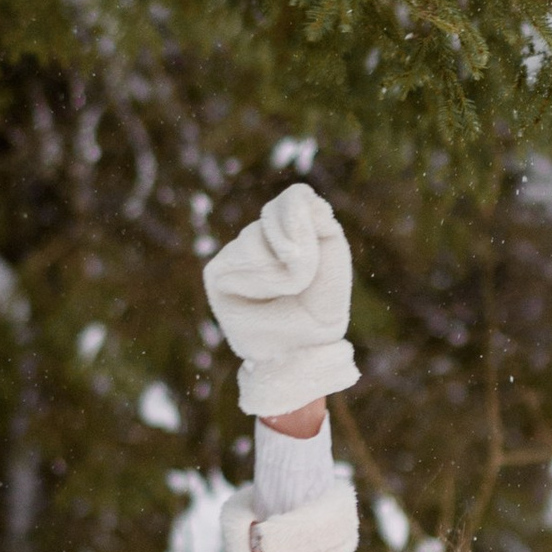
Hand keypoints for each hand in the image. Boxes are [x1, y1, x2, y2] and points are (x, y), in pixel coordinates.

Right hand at [203, 185, 358, 415]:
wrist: (299, 352)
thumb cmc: (318, 311)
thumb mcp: (334, 268)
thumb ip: (325, 229)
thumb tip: (306, 198)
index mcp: (288, 232)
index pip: (295, 198)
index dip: (305, 215)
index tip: (318, 242)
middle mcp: (259, 238)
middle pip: (277, 214)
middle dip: (300, 247)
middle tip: (304, 281)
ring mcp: (235, 253)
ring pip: (257, 236)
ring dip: (283, 270)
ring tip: (285, 294)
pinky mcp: (216, 273)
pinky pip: (242, 259)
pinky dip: (264, 279)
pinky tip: (263, 299)